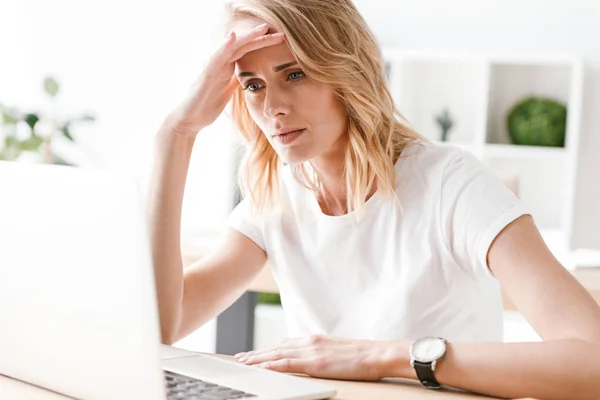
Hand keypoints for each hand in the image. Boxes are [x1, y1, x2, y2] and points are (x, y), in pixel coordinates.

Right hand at [164, 24, 284, 135]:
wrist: (188, 120)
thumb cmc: (205, 106)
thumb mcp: (227, 92)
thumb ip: (234, 81)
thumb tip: (245, 76)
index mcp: (227, 68)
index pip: (248, 52)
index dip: (263, 45)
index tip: (281, 40)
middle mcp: (220, 64)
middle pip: (243, 46)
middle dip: (261, 38)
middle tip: (280, 32)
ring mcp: (212, 67)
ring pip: (232, 47)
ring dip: (247, 37)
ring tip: (262, 29)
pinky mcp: (206, 74)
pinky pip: (216, 58)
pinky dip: (224, 47)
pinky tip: (233, 38)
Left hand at [234, 334, 392, 380]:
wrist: (378, 354)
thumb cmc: (363, 356)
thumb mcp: (338, 351)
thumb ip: (322, 353)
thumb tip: (312, 359)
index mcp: (315, 339)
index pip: (285, 344)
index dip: (268, 349)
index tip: (256, 352)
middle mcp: (309, 342)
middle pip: (276, 347)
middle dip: (257, 353)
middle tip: (240, 357)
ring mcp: (310, 351)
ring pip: (276, 354)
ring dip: (257, 358)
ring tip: (243, 362)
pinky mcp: (314, 362)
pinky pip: (286, 364)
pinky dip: (270, 365)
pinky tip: (259, 368)